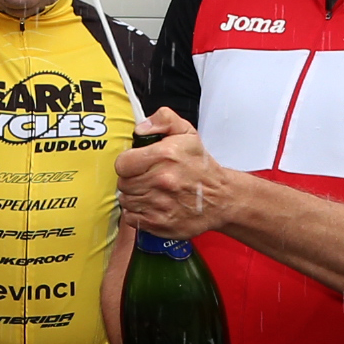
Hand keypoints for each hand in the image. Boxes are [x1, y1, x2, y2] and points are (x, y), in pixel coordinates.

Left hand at [114, 109, 228, 239]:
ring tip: (151, 191)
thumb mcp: (187, 133)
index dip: (128, 163)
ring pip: (126, 200)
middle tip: (147, 177)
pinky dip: (138, 212)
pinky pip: (132, 217)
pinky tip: (152, 205)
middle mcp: (161, 181)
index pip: (122, 163)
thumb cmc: (201, 167)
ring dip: (135, 196)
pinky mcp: (160, 223)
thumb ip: (163, 120)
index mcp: (165, 156)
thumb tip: (141, 128)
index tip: (137, 164)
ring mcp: (159, 204)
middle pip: (123, 183)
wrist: (221, 198)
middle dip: (132, 179)